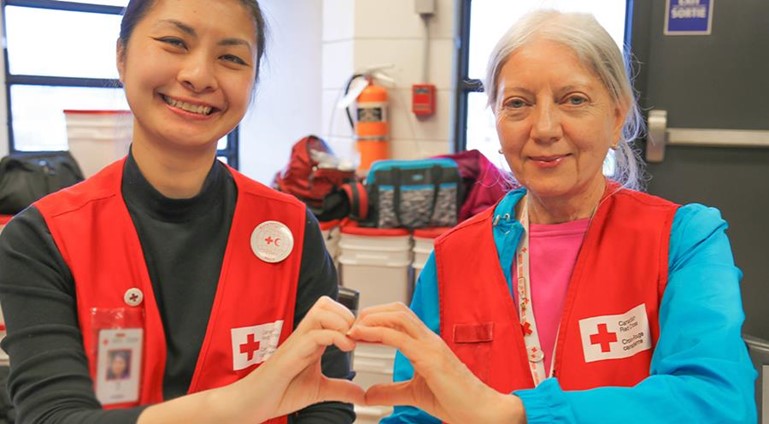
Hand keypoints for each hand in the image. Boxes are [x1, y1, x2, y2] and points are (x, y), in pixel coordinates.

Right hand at [230, 296, 364, 421]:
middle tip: (357, 336)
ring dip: (341, 322)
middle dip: (347, 314)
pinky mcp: (291, 354)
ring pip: (320, 311)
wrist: (254, 403)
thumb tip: (361, 393)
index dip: (350, 318)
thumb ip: (340, 389)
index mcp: (312, 340)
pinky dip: (334, 337)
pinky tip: (345, 348)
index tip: (362, 336)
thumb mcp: (319, 389)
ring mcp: (297, 342)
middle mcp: (305, 336)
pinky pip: (314, 334)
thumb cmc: (281, 392)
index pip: (331, 311)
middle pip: (325, 303)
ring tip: (350, 341)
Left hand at [349, 303, 524, 423]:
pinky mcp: (430, 358)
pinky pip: (399, 337)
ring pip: (398, 316)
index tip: (357, 328)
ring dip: (372, 318)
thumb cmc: (455, 401)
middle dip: (372, 312)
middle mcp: (429, 339)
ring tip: (353, 327)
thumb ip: (391, 392)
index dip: (376, 318)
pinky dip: (377, 333)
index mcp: (426, 344)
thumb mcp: (414, 394)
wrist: (480, 412)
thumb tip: (368, 394)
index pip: (399, 318)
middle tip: (351, 324)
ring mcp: (431, 346)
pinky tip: (361, 336)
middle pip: (397, 309)